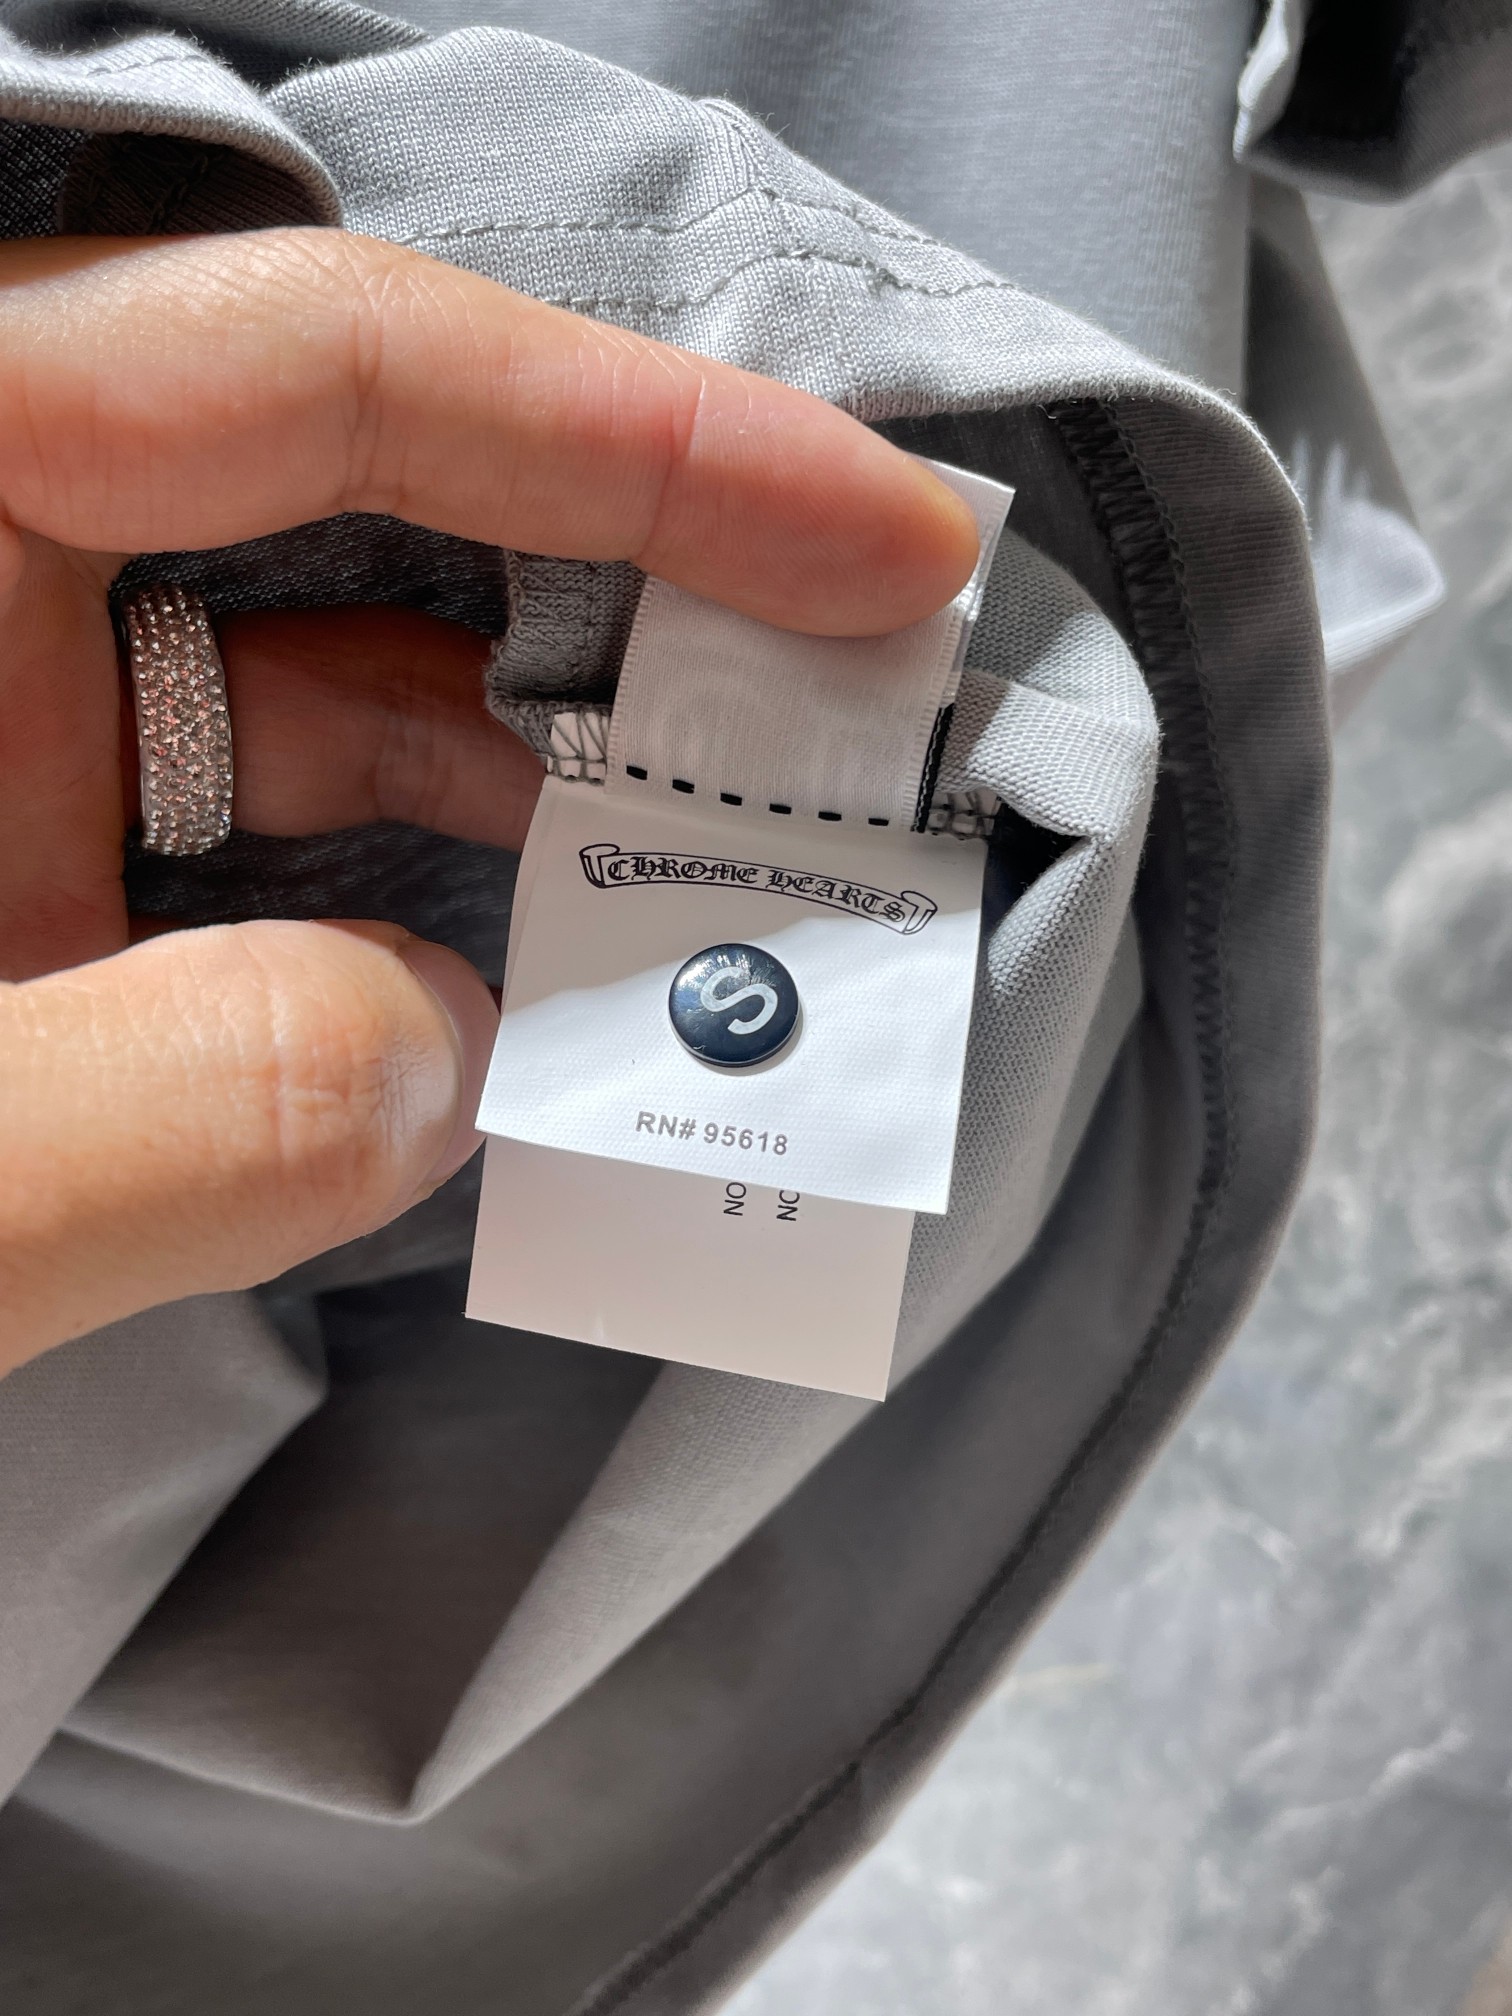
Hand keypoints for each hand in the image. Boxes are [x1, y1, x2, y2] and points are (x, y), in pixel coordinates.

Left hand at [0, 227, 977, 1374]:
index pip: (311, 364)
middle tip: (844, 675)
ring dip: (527, 778)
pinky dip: (400, 892)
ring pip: (304, 672)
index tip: (889, 547)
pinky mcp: (1, 850)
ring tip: (721, 873)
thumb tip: (446, 1060)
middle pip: (339, 488)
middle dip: (608, 587)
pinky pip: (241, 813)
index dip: (634, 437)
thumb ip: (184, 1114)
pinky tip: (529, 980)